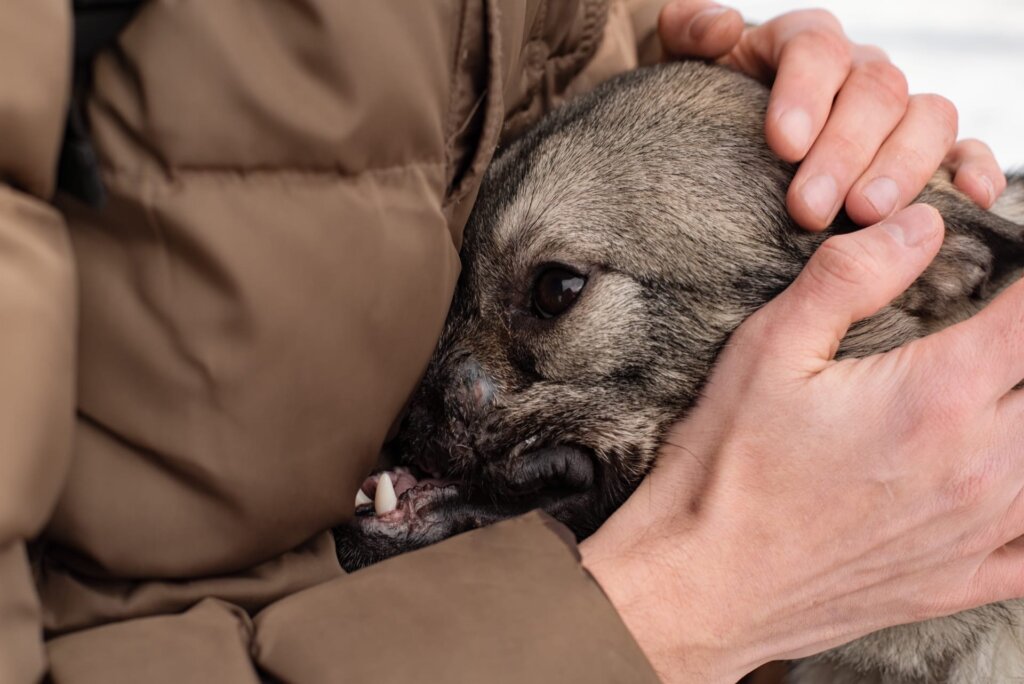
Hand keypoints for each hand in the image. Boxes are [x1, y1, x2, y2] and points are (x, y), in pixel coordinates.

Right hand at [581, 204, 1023, 681]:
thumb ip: (850, 277)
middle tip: (993, 336)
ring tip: (997, 394)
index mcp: (937, 397)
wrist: (703, 585)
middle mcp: (980, 465)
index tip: (1008, 276)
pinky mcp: (962, 579)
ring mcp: (979, 529)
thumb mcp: (768, 350)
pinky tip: (1012, 486)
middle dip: (1022, 348)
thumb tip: (920, 226)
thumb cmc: (727, 471)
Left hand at [657, 1, 1007, 229]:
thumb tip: (723, 26)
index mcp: (802, 43)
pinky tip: (964, 199)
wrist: (721, 144)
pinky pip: (962, 149)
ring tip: (864, 215)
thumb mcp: (682, 67)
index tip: (781, 143)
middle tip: (808, 207)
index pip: (815, 48)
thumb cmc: (702, 108)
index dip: (803, 92)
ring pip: (926, 118)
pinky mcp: (921, 151)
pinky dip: (971, 169)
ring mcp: (894, 112)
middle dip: (843, 151)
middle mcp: (857, 71)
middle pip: (874, 91)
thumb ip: (689, 33)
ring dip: (902, 167)